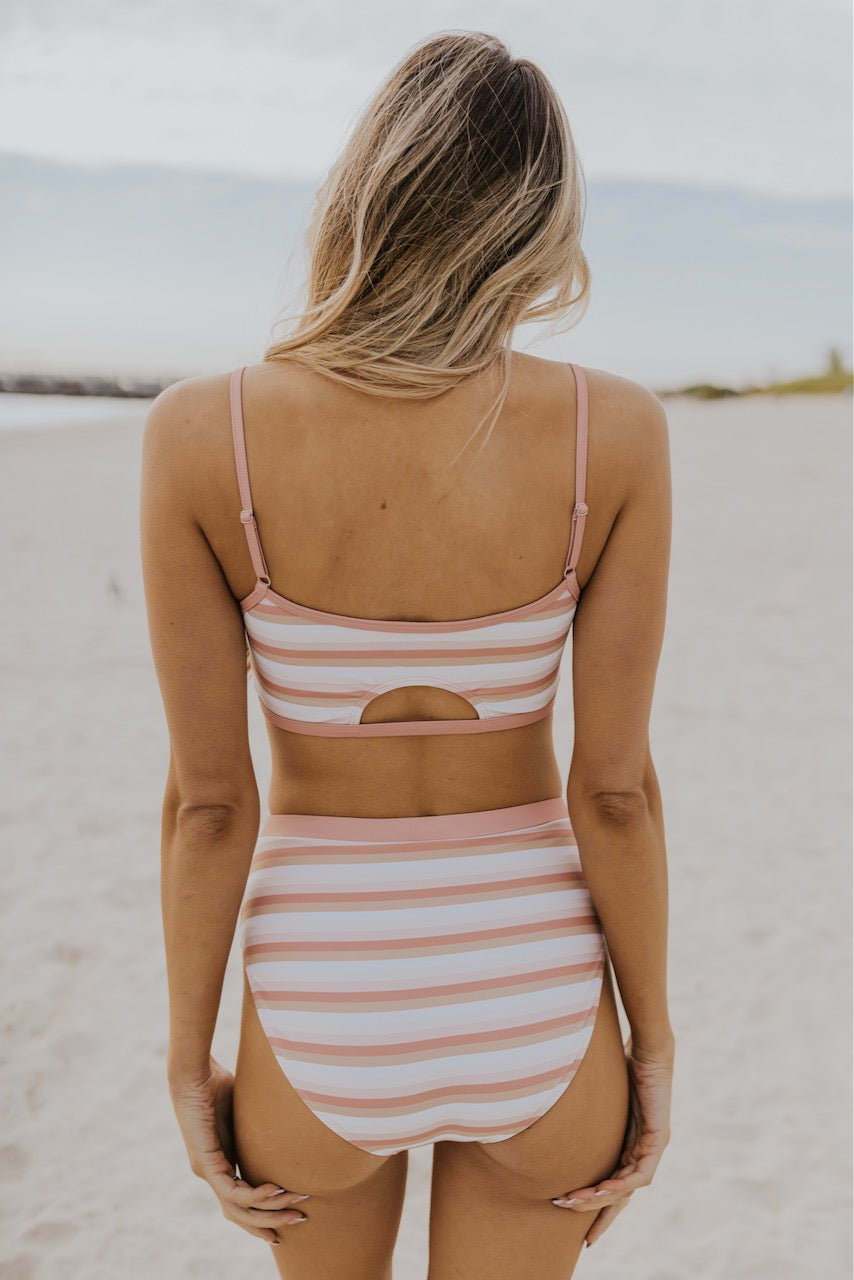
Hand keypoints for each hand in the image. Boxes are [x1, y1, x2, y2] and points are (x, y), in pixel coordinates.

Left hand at [168, 1056, 309, 1244]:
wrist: (194, 1074)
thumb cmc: (219, 1084)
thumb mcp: (247, 1113)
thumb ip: (262, 1128)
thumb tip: (292, 1124)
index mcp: (221, 1163)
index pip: (242, 1201)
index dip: (264, 1213)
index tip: (289, 1217)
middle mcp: (212, 1173)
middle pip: (241, 1213)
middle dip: (271, 1222)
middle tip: (299, 1221)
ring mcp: (206, 1171)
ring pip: (238, 1208)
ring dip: (270, 1211)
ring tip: (297, 1207)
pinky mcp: (204, 1164)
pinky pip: (232, 1191)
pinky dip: (255, 1196)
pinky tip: (276, 1191)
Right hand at [551, 1035, 673, 1247]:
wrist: (647, 1045)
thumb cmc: (616, 1060)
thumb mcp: (589, 1092)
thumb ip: (572, 1105)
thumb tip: (531, 1095)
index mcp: (625, 1140)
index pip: (610, 1181)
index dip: (594, 1203)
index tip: (571, 1214)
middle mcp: (640, 1148)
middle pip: (620, 1195)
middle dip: (600, 1218)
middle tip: (584, 1241)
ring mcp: (651, 1146)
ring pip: (626, 1188)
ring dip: (598, 1199)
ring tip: (569, 1203)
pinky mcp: (659, 1139)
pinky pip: (639, 1174)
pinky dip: (618, 1185)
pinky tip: (598, 1191)